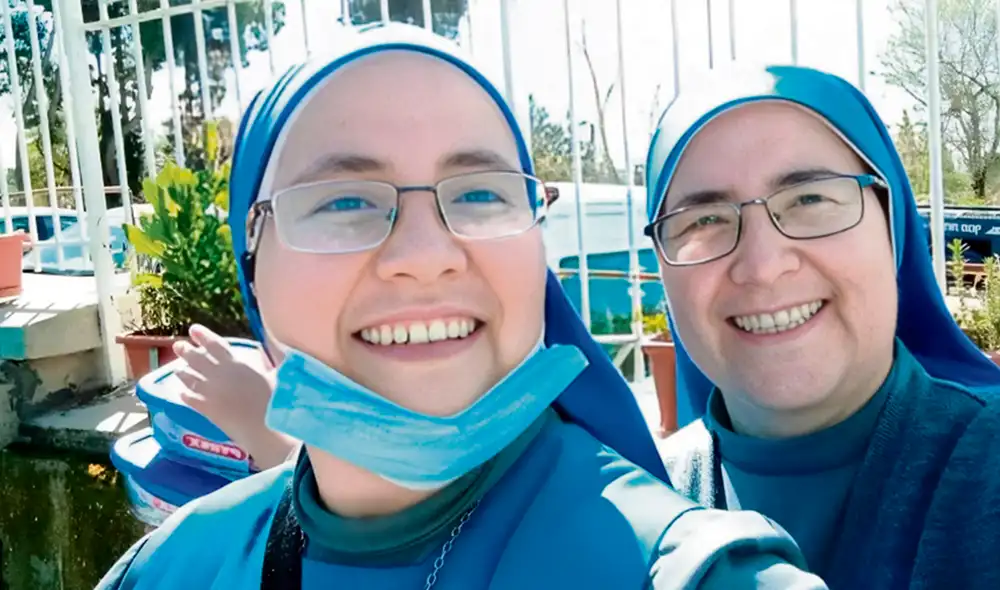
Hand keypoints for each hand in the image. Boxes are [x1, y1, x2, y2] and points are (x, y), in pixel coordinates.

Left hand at [173, 324, 297, 469]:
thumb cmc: (274, 400)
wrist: (263, 427)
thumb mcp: (276, 376)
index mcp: (237, 364)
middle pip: (198, 359)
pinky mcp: (206, 410)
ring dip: (183, 372)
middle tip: (178, 345)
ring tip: (177, 368)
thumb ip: (271, 364)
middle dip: (186, 351)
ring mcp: (210, 392)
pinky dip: (185, 395)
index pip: (215, 345)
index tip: (193, 329)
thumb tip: (280, 352)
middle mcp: (219, 375)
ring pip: (191, 378)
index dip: (203, 336)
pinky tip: (182, 393)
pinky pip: (190, 399)